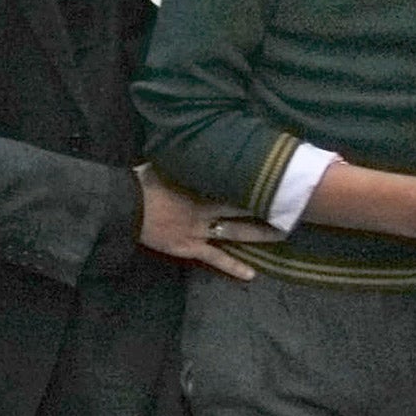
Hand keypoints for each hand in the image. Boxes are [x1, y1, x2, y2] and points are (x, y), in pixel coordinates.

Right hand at [135, 165, 281, 281]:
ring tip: (281, 234)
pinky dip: (234, 267)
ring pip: (236, 232)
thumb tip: (192, 140)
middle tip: (291, 204)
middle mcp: (206, 207)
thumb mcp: (165, 163)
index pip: (235, 180)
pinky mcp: (190, 247)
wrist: (124, 205)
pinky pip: (216, 258)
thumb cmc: (141, 181)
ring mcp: (199, 229)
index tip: (277, 176)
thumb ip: (183, 159)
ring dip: (259, 234)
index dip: (256, 179)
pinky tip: (252, 275)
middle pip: (242, 206)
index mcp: (200, 185)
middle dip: (266, 206)